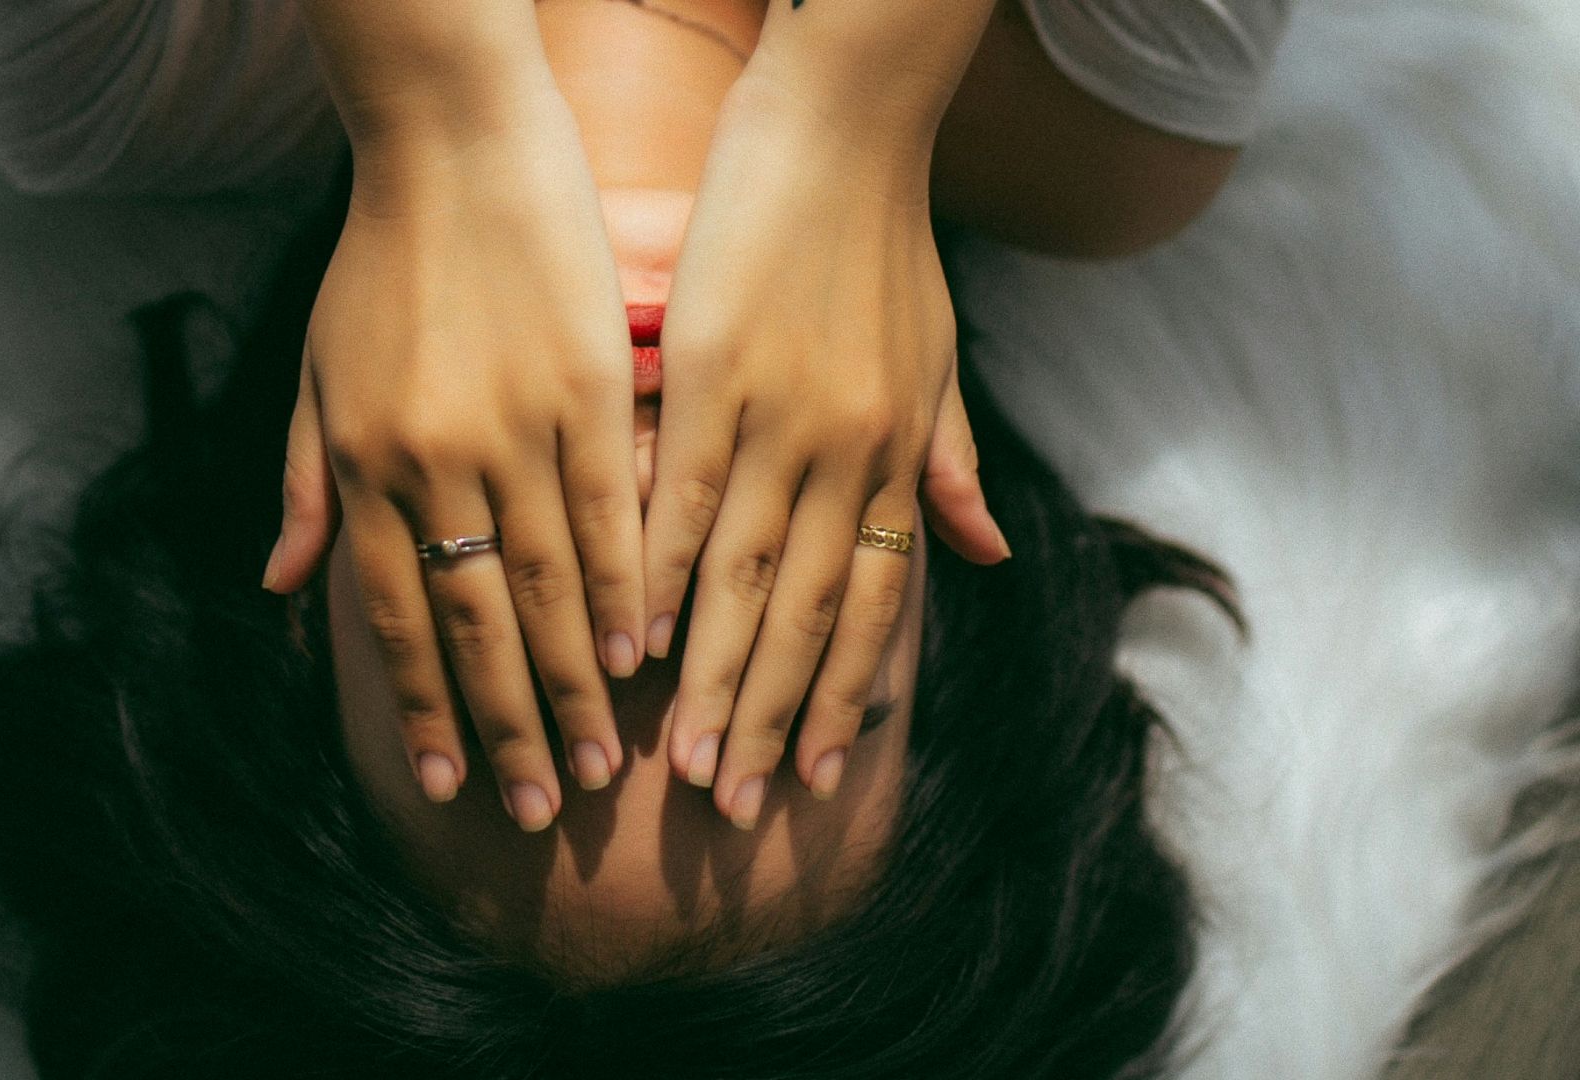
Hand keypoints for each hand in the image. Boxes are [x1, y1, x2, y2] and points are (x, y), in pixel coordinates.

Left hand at [263, 94, 644, 830]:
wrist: (452, 145)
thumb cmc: (379, 263)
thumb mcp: (316, 374)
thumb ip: (306, 486)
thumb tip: (285, 592)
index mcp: (363, 462)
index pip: (391, 616)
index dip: (420, 704)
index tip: (443, 782)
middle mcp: (434, 460)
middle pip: (475, 621)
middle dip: (507, 725)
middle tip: (543, 809)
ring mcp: (514, 425)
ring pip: (548, 581)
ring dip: (574, 679)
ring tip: (602, 758)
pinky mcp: (586, 386)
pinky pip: (608, 507)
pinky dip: (625, 585)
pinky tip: (642, 648)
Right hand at [644, 77, 1008, 829]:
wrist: (847, 125)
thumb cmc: (887, 242)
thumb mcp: (939, 359)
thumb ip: (951, 462)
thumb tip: (987, 557)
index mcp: (895, 453)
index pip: (872, 605)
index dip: (844, 696)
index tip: (816, 778)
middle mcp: (847, 453)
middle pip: (807, 613)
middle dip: (773, 717)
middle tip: (737, 806)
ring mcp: (780, 417)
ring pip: (744, 576)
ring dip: (711, 676)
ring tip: (680, 761)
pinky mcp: (714, 373)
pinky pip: (682, 493)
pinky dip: (656, 571)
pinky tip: (629, 636)